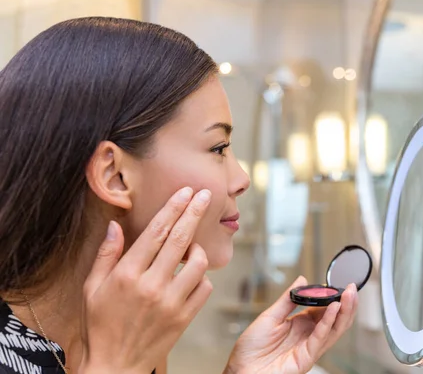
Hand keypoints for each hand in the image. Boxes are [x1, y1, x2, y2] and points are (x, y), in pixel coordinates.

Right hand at [78, 187, 213, 373]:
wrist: (114, 366)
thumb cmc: (100, 325)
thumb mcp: (92, 288)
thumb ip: (106, 254)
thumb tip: (115, 225)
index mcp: (127, 274)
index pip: (156, 232)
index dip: (174, 208)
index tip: (186, 192)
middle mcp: (151, 285)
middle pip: (181, 239)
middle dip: (195, 212)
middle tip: (206, 195)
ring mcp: (171, 302)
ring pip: (198, 263)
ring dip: (198, 249)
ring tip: (191, 248)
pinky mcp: (184, 318)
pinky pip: (204, 288)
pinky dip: (202, 277)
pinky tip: (191, 275)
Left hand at [224, 276, 357, 373]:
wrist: (240, 370)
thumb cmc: (251, 348)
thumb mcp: (270, 316)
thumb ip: (288, 299)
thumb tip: (302, 280)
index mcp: (300, 325)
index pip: (323, 310)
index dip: (332, 298)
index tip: (339, 285)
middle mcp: (308, 336)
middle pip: (334, 320)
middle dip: (346, 304)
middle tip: (352, 288)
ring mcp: (309, 348)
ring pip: (334, 329)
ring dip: (344, 311)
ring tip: (350, 295)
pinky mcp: (306, 358)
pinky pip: (321, 338)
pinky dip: (329, 322)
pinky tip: (334, 309)